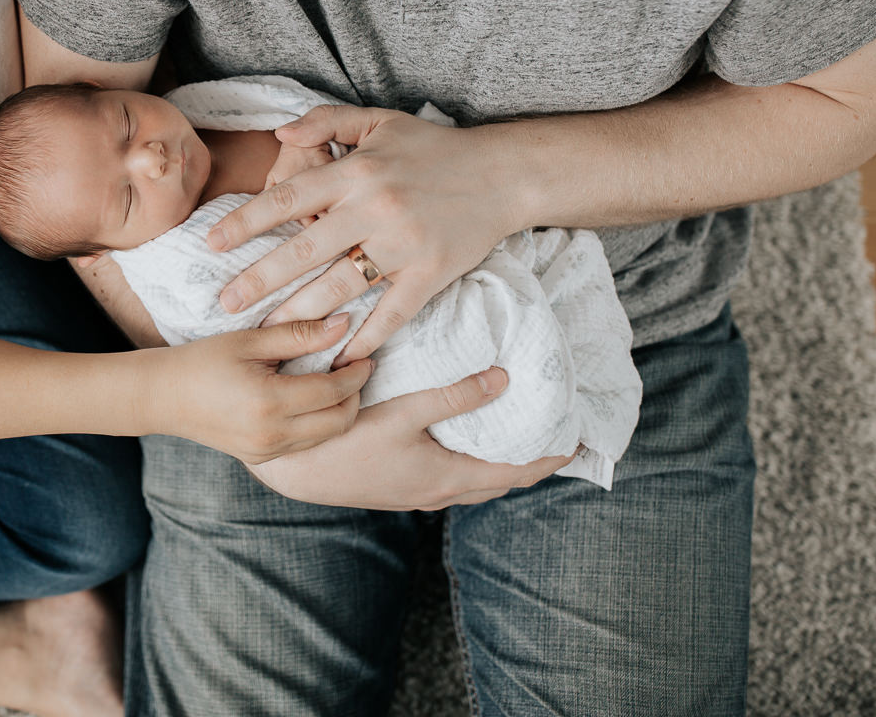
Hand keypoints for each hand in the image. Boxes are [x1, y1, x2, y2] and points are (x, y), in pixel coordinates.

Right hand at [147, 314, 373, 463]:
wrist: (162, 397)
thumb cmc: (202, 361)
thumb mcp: (250, 341)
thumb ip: (299, 334)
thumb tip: (344, 325)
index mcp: (270, 402)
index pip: (334, 391)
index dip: (356, 372)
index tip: (366, 354)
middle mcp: (273, 435)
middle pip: (340, 421)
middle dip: (356, 395)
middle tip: (356, 368)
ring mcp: (268, 452)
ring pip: (327, 436)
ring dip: (340, 410)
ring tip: (337, 381)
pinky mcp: (263, 458)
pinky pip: (306, 443)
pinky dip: (319, 423)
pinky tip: (311, 399)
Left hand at [208, 105, 529, 364]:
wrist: (503, 174)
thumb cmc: (434, 148)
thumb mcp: (380, 121)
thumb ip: (326, 121)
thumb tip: (279, 136)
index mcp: (357, 171)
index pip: (289, 199)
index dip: (246, 223)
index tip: (211, 244)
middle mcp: (376, 208)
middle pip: (305, 251)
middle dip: (259, 280)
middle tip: (224, 304)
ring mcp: (404, 245)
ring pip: (341, 287)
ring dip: (300, 315)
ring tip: (266, 333)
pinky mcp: (430, 274)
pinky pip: (390, 313)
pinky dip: (363, 339)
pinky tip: (336, 359)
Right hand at [245, 368, 573, 510]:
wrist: (296, 472)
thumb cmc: (346, 441)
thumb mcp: (403, 412)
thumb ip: (453, 396)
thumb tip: (503, 380)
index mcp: (449, 478)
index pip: (518, 473)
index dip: (551, 458)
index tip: (579, 441)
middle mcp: (440, 493)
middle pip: (501, 483)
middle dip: (532, 462)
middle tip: (554, 436)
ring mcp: (419, 494)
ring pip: (476, 484)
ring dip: (501, 465)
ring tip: (516, 436)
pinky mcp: (401, 487)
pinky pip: (454, 480)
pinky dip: (473, 463)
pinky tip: (463, 440)